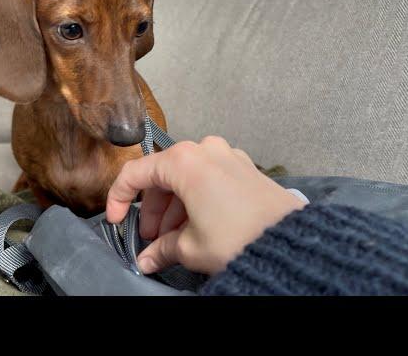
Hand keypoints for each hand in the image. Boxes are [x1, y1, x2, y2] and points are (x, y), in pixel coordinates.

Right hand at [106, 136, 305, 274]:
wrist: (291, 242)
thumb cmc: (241, 237)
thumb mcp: (191, 247)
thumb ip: (162, 249)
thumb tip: (149, 258)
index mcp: (183, 161)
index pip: (135, 173)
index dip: (118, 198)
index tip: (115, 219)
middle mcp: (204, 150)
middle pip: (162, 176)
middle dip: (152, 209)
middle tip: (150, 238)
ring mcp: (227, 155)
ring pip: (186, 178)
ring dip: (174, 207)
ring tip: (174, 239)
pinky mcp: (243, 167)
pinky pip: (209, 178)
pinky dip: (196, 199)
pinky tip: (197, 226)